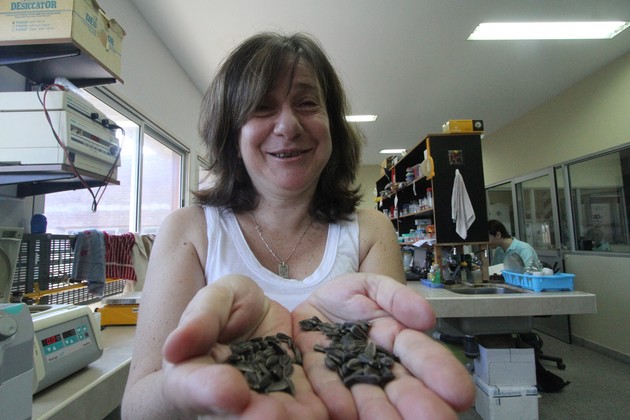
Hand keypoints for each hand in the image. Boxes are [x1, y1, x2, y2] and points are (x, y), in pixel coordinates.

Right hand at [161, 274, 327, 418]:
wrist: (258, 320)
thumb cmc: (228, 307)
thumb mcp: (216, 298)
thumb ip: (201, 318)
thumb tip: (175, 346)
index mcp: (193, 373)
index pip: (194, 387)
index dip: (210, 391)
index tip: (232, 390)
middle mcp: (227, 396)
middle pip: (237, 413)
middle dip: (257, 415)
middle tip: (272, 415)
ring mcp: (263, 400)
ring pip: (272, 414)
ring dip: (289, 419)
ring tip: (307, 417)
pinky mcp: (294, 396)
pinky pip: (304, 407)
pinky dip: (314, 411)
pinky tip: (328, 411)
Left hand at [293, 272, 474, 419]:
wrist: (309, 307)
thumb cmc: (347, 299)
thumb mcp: (373, 286)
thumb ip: (397, 297)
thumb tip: (426, 318)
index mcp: (397, 340)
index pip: (423, 356)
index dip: (440, 372)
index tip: (458, 391)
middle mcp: (378, 365)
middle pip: (402, 387)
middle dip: (418, 403)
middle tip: (435, 419)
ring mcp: (350, 375)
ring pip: (370, 396)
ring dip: (381, 411)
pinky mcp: (320, 380)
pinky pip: (327, 389)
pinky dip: (336, 399)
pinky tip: (345, 412)